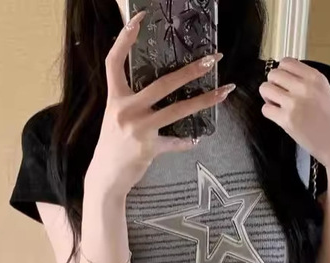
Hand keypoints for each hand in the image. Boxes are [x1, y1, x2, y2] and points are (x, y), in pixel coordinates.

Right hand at [86, 11, 234, 198]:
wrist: (105, 177)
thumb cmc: (113, 145)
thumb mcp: (116, 117)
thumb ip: (132, 101)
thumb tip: (159, 87)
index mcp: (115, 98)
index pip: (114, 61)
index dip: (125, 38)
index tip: (140, 18)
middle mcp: (125, 110)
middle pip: (163, 84)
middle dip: (191, 70)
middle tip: (213, 60)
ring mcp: (138, 129)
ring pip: (177, 110)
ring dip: (204, 100)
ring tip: (224, 91)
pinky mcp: (148, 149)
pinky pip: (175, 142)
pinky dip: (187, 141)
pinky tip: (196, 138)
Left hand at [259, 58, 329, 179]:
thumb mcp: (324, 91)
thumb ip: (306, 81)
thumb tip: (284, 76)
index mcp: (315, 77)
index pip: (286, 62)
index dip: (281, 72)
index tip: (284, 82)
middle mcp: (304, 87)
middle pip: (273, 74)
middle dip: (273, 84)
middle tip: (279, 95)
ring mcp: (294, 103)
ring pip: (265, 89)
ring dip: (268, 97)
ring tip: (277, 105)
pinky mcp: (286, 120)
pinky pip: (265, 109)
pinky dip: (269, 113)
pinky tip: (279, 116)